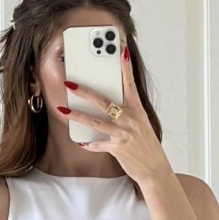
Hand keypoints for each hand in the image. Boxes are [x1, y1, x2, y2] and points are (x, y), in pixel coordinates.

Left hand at [62, 45, 170, 185]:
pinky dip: (89, 143)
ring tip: (63, 110)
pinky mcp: (117, 149)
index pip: (130, 83)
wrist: (154, 169)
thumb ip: (127, 111)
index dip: (125, 67)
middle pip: (104, 101)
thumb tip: (110, 103)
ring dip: (78, 116)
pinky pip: (98, 144)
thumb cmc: (146, 145)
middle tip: (70, 83)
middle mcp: (130, 119)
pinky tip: (80, 141)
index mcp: (137, 110)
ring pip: (96, 122)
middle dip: (85, 92)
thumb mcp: (141, 123)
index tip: (121, 50)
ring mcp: (123, 134)